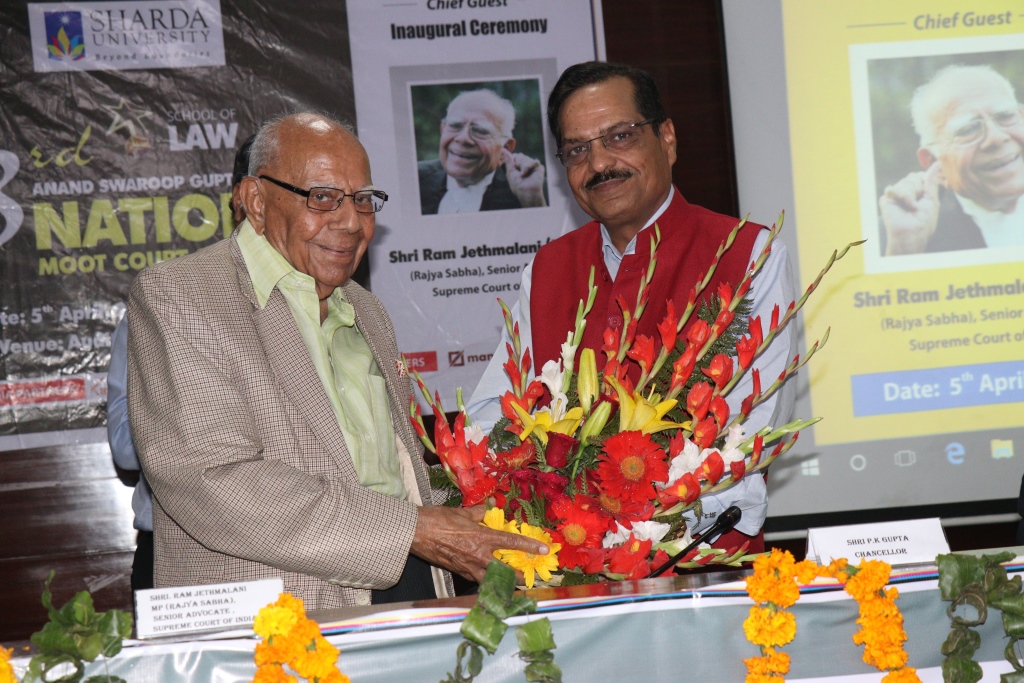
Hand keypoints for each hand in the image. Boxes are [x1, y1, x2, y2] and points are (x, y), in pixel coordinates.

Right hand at [410, 505, 548, 582]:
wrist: (417, 533)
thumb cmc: (438, 519)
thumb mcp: (462, 512)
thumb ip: (479, 513)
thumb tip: (489, 508)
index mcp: (482, 537)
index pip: (512, 542)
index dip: (530, 546)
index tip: (544, 550)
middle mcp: (478, 555)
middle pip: (506, 571)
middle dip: (519, 576)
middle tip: (528, 577)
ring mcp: (468, 567)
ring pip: (492, 580)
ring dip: (502, 581)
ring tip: (511, 582)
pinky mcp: (458, 572)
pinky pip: (476, 578)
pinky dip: (484, 579)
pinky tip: (487, 577)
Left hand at [502, 149, 546, 207]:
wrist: (526, 192)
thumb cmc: (518, 186)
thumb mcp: (510, 172)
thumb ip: (508, 160)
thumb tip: (502, 149)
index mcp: (519, 166)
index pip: (515, 156)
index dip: (512, 160)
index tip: (512, 168)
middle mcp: (526, 165)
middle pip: (519, 156)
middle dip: (517, 163)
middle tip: (518, 174)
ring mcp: (532, 166)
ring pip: (525, 158)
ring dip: (522, 166)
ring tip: (523, 175)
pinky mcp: (539, 167)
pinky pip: (533, 161)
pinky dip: (528, 167)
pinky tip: (526, 173)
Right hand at [880, 163, 942, 255]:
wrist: (912, 234)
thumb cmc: (924, 221)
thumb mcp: (932, 199)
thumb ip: (932, 181)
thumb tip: (937, 163)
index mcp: (918, 191)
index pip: (921, 175)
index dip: (926, 182)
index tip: (927, 196)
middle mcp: (906, 191)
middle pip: (913, 176)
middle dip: (919, 188)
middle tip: (918, 204)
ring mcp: (896, 195)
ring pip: (905, 181)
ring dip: (912, 195)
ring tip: (911, 207)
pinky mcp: (886, 199)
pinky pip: (893, 188)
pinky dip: (901, 196)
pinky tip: (903, 205)